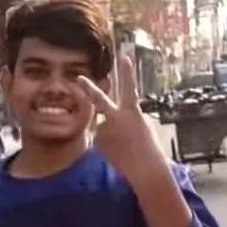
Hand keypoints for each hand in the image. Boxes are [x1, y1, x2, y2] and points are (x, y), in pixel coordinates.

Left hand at [78, 56, 165, 186]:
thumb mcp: (140, 126)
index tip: (124, 58)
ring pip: (102, 127)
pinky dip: (107, 144)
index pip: (130, 88)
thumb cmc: (148, 148)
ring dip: (110, 135)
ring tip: (124, 146)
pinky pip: (100, 139)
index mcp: (133, 111)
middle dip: (88, 88)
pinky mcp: (98, 141)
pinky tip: (117, 152)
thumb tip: (107, 119)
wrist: (145, 168)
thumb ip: (124, 118)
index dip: (127, 73)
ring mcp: (104, 129)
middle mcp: (116, 117)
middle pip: (99, 99)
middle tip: (79, 78)